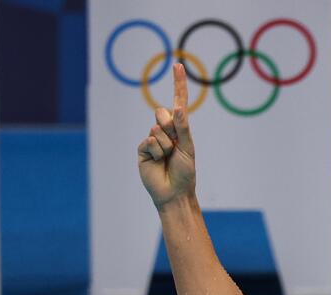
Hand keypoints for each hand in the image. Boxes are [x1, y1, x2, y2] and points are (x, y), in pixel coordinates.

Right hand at [137, 62, 196, 208]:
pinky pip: (149, 140)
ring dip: (166, 146)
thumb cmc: (185, 172)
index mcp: (179, 129)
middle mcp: (165, 131)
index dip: (178, 84)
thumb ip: (183, 128)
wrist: (174, 193)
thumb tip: (178, 108)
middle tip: (174, 146)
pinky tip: (158, 162)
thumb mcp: (188, 148)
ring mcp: (152, 139)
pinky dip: (156, 151)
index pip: (178, 103)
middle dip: (170, 127)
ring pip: (156, 129)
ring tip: (168, 159)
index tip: (178, 65)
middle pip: (162, 113)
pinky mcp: (142, 149)